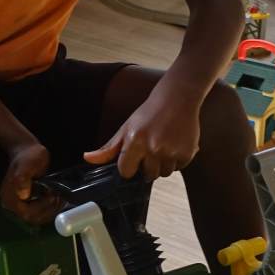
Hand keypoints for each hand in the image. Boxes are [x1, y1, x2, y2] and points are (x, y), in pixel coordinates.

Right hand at [0, 139, 59, 224]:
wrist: (28, 150)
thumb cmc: (28, 156)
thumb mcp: (27, 165)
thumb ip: (23, 178)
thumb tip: (23, 194)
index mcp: (9, 197)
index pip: (25, 213)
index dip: (41, 208)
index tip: (52, 196)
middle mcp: (12, 203)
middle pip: (31, 217)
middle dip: (47, 211)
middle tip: (59, 199)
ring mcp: (20, 203)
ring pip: (36, 217)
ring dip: (50, 211)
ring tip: (60, 199)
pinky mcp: (27, 202)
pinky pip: (38, 212)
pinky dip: (49, 208)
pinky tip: (57, 199)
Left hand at [85, 86, 202, 179]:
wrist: (177, 99)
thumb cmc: (149, 113)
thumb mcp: (126, 128)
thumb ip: (108, 148)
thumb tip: (87, 159)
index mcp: (134, 141)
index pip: (126, 171)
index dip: (129, 167)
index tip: (133, 159)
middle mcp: (153, 148)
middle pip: (148, 175)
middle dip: (148, 166)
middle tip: (151, 148)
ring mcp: (171, 151)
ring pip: (164, 173)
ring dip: (163, 164)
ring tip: (164, 146)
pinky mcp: (187, 153)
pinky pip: (179, 168)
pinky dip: (177, 160)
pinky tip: (175, 144)